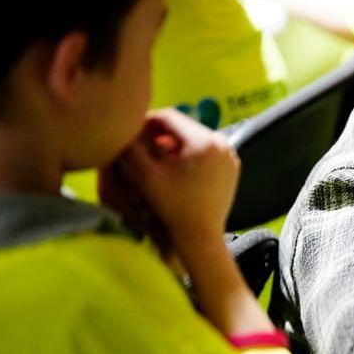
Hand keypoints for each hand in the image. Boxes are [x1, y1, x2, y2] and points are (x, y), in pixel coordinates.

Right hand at [104, 109, 239, 259]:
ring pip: (193, 139)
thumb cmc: (173, 207)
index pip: (169, 116)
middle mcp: (223, 144)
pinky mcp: (231, 168)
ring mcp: (230, 156)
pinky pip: (205, 152)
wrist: (200, 237)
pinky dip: (187, 155)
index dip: (145, 120)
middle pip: (183, 127)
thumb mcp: (145, 175)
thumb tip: (122, 126)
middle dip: (159, 133)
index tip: (130, 130)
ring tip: (152, 154)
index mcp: (205, 141)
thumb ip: (130, 147)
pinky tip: (171, 166)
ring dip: (172, 143)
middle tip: (139, 142)